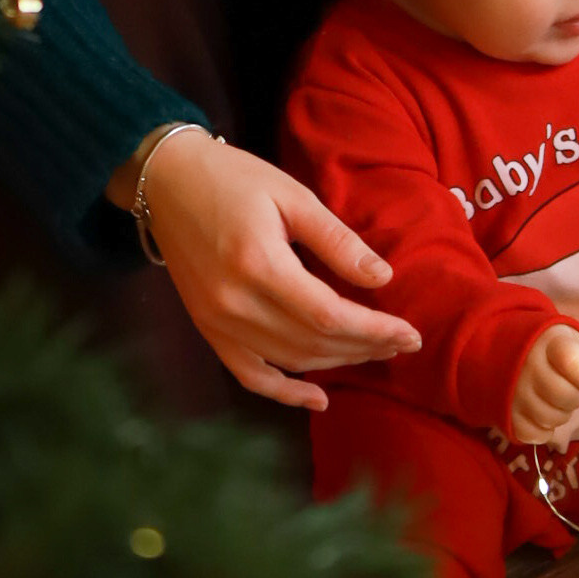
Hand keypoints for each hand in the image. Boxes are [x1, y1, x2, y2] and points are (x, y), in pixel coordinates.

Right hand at [118, 131, 421, 412]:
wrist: (166, 181)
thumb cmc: (234, 179)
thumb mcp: (292, 196)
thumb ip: (337, 240)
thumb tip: (383, 278)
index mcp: (259, 264)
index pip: (329, 316)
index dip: (375, 330)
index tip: (412, 333)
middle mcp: (235, 303)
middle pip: (314, 343)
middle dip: (365, 347)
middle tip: (403, 343)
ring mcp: (216, 322)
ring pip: (289, 360)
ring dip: (337, 363)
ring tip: (375, 351)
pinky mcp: (207, 330)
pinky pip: (250, 374)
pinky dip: (285, 392)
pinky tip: (319, 399)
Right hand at [507, 323, 578, 446]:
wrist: (510, 350)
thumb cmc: (551, 349)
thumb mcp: (574, 344)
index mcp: (548, 343)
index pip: (573, 362)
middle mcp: (527, 366)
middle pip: (565, 396)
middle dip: (577, 398)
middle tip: (573, 392)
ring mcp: (514, 392)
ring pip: (550, 418)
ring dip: (562, 415)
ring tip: (557, 402)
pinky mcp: (507, 414)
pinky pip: (534, 434)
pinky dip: (544, 431)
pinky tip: (542, 414)